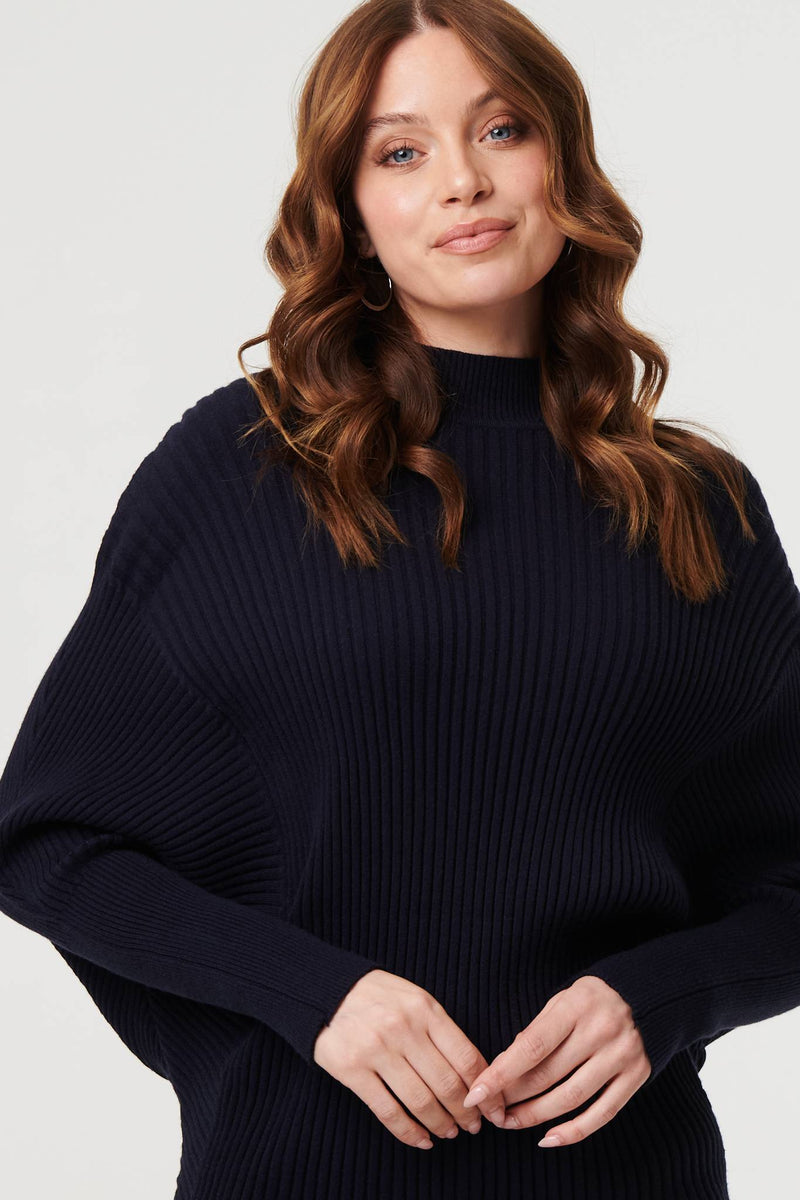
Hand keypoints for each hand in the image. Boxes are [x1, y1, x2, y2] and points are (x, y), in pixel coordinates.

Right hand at [314, 968, 505, 1148]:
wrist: (326, 989)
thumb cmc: (377, 996)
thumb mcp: (414, 998)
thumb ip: (440, 1029)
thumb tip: (473, 1071)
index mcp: (425, 1009)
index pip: (466, 1057)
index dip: (484, 1089)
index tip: (491, 1107)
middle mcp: (403, 1028)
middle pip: (446, 1084)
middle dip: (466, 1112)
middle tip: (473, 1125)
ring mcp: (376, 1050)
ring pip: (420, 1101)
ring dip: (440, 1124)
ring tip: (449, 1132)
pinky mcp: (352, 1070)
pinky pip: (388, 1111)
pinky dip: (409, 1132)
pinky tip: (421, 1139)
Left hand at [462, 976, 651, 1146]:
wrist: (648, 995)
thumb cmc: (591, 1000)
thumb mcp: (562, 1001)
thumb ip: (536, 1030)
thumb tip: (504, 1065)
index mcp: (577, 1005)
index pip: (532, 1046)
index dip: (501, 1073)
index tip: (476, 1092)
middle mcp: (602, 1030)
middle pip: (549, 1075)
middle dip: (514, 1096)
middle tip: (491, 1110)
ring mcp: (622, 1055)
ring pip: (571, 1098)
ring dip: (536, 1116)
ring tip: (512, 1122)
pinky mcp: (637, 1076)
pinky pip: (601, 1113)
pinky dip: (573, 1131)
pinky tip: (548, 1138)